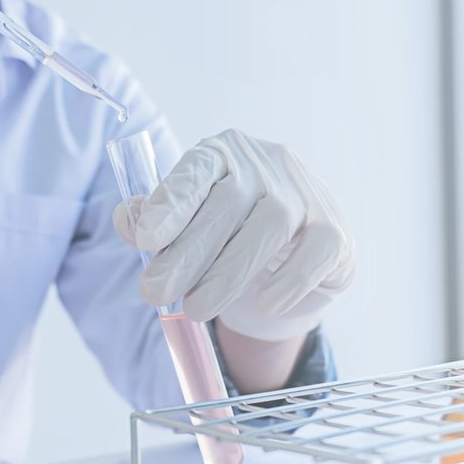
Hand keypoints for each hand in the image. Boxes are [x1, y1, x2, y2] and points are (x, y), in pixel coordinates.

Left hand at [114, 129, 353, 341]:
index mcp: (226, 153)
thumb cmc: (232, 237)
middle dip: (188, 253)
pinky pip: (314, 251)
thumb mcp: (190, 226)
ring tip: (196, 309)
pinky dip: (288, 281)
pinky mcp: (336, 229)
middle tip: (155, 293)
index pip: (198, 167)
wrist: (294, 262)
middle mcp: (269, 163)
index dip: (171, 201)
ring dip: (230, 272)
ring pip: (272, 224)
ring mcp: (308, 193)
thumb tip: (127, 220)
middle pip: (230, 202)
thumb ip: (156, 221)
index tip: (144, 239)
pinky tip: (264, 302)